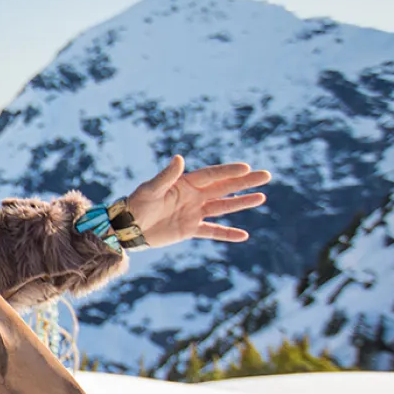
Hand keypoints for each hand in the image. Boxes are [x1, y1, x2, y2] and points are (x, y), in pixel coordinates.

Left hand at [125, 155, 271, 246]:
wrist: (127, 227)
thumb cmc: (137, 204)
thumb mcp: (151, 189)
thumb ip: (166, 176)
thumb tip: (179, 158)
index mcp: (185, 184)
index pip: (212, 175)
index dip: (229, 171)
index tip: (247, 168)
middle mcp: (193, 196)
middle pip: (224, 187)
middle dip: (245, 182)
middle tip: (266, 175)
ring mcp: (194, 213)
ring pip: (223, 207)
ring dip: (242, 203)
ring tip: (261, 197)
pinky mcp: (190, 229)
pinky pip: (213, 232)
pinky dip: (227, 234)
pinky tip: (244, 235)